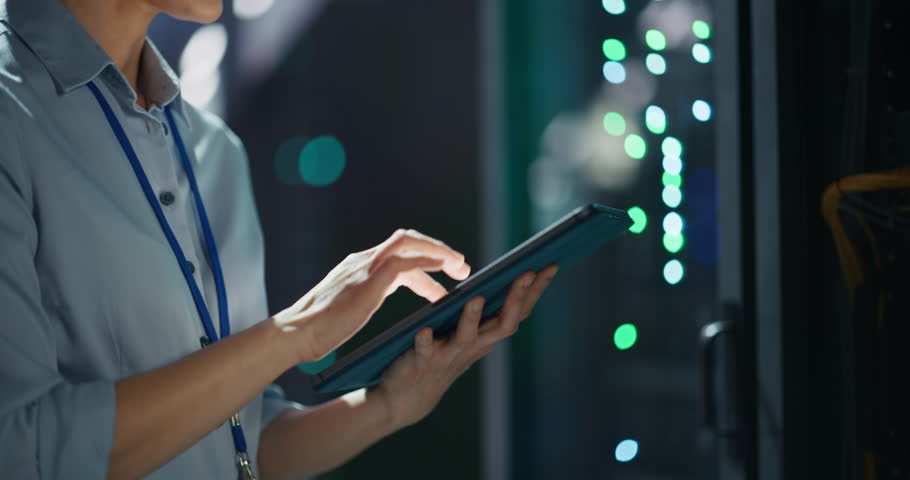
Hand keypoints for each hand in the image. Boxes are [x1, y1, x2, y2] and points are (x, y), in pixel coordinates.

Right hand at [273, 229, 470, 362]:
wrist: (296, 334)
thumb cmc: (319, 327)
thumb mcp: (347, 304)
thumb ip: (363, 294)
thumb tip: (369, 299)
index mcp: (360, 265)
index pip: (399, 251)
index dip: (426, 259)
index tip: (446, 274)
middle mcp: (363, 260)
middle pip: (407, 239)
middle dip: (437, 248)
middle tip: (462, 266)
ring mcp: (363, 269)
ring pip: (407, 243)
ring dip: (438, 252)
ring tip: (459, 268)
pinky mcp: (366, 284)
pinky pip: (402, 264)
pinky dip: (425, 263)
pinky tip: (441, 271)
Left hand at [369, 264, 558, 428]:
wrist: (408, 397)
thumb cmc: (440, 355)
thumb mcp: (467, 333)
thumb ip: (482, 311)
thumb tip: (499, 277)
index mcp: (486, 335)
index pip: (518, 311)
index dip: (536, 290)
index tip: (551, 265)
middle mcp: (474, 346)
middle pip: (503, 323)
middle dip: (516, 298)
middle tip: (527, 273)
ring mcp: (449, 355)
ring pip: (467, 337)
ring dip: (472, 318)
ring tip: (475, 298)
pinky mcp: (422, 362)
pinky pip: (424, 351)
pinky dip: (425, 341)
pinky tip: (422, 330)